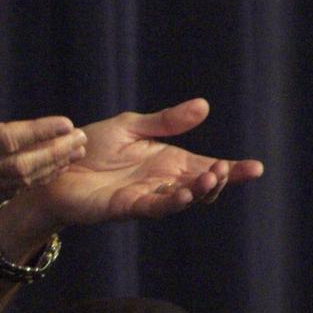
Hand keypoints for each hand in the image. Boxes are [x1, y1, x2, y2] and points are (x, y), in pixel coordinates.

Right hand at [0, 71, 86, 196]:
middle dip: (54, 154)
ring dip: (48, 168)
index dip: (39, 132)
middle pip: (19, 165)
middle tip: (81, 140)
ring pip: (15, 181)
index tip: (66, 123)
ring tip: (73, 154)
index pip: (7, 139)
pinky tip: (47, 168)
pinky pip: (4, 187)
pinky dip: (30, 178)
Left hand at [24, 98, 262, 227]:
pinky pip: (154, 207)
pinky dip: (172, 202)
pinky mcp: (126, 207)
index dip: (232, 169)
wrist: (55, 164)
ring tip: (211, 179)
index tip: (256, 168)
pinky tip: (184, 194)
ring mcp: (147, 195)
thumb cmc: (90, 147)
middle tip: (225, 169)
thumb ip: (166, 121)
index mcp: (168, 160)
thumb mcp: (131, 126)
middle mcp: (162, 181)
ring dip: (199, 191)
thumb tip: (204, 105)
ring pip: (182, 198)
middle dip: (219, 180)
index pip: (207, 166)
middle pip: (202, 186)